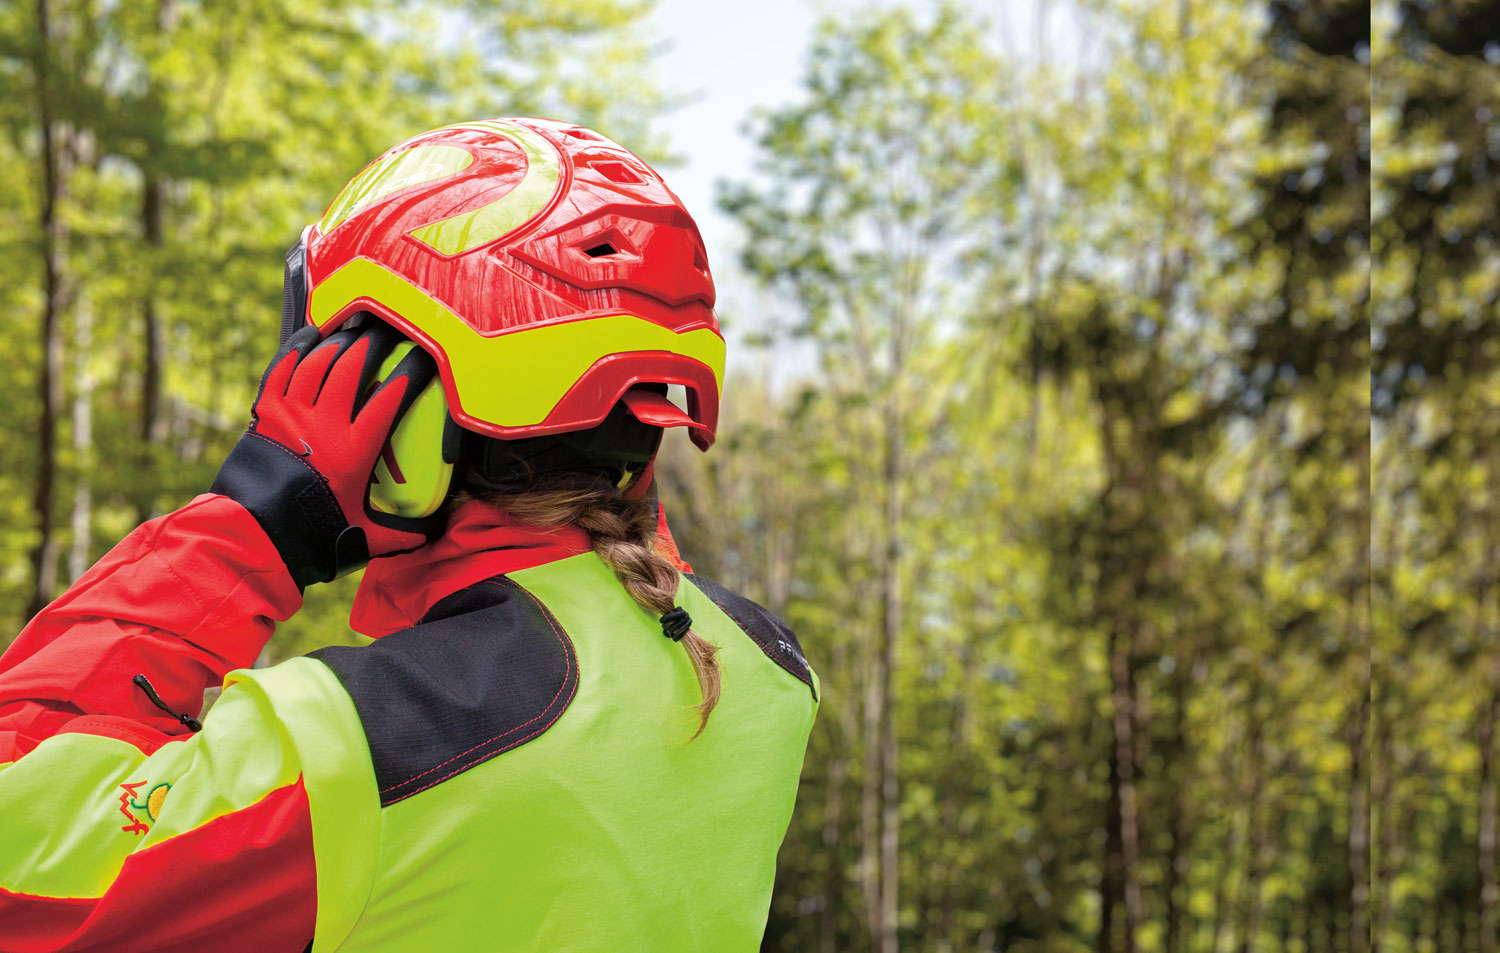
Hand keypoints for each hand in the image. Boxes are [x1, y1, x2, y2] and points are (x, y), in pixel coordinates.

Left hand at [212, 322, 443, 587]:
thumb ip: (402, 533)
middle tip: (389, 331)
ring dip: (338, 342)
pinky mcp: (265, 413)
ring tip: (355, 330)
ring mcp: (291, 415)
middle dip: (374, 343)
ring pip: (318, 362)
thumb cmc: (313, 536)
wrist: (256, 536)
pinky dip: (296, 348)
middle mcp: (324, 425)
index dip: (411, 372)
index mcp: (355, 450)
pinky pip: (281, 369)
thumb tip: (433, 532)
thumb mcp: (366, 537)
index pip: (390, 398)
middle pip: (352, 367)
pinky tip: (311, 335)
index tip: (425, 357)